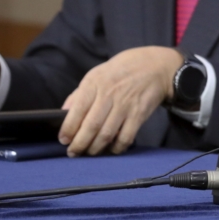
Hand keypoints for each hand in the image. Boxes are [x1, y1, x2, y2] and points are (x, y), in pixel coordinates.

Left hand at [59, 46, 182, 155]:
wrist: (155, 66)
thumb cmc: (121, 71)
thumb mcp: (96, 74)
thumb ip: (79, 94)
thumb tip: (63, 113)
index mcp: (94, 83)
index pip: (77, 110)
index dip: (68, 128)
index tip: (63, 140)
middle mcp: (109, 94)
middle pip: (91, 125)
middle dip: (79, 144)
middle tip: (73, 153)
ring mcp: (125, 105)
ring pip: (107, 134)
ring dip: (95, 148)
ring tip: (89, 153)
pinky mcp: (139, 114)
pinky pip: (126, 137)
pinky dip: (117, 147)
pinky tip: (111, 149)